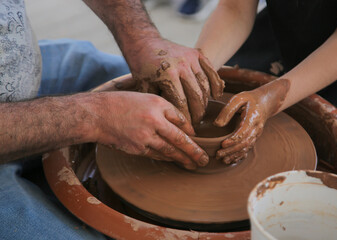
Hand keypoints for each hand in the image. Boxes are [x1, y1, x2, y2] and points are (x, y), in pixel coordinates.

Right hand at [92, 91, 208, 169]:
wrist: (96, 114)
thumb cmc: (119, 103)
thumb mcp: (144, 98)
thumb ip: (163, 109)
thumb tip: (182, 125)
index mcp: (157, 104)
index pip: (181, 118)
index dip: (190, 130)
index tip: (196, 137)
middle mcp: (154, 120)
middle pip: (180, 139)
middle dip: (194, 151)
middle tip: (205, 160)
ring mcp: (145, 136)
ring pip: (170, 151)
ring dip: (183, 159)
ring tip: (193, 165)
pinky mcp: (137, 148)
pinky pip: (156, 155)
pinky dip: (166, 158)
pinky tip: (173, 161)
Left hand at [126, 37, 223, 123]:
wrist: (144, 42)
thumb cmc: (142, 69)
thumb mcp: (144, 87)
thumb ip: (157, 103)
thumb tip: (169, 122)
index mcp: (168, 75)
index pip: (182, 103)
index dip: (186, 117)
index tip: (186, 127)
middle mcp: (181, 65)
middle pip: (196, 96)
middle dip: (198, 113)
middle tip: (196, 123)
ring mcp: (190, 58)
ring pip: (205, 85)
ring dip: (205, 101)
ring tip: (201, 112)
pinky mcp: (196, 53)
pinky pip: (211, 71)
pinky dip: (216, 84)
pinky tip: (216, 96)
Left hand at [214, 79, 289, 163]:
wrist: (265, 102)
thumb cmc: (249, 99)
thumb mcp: (238, 98)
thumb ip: (228, 110)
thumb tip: (217, 124)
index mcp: (253, 118)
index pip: (243, 132)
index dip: (233, 140)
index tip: (222, 144)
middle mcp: (256, 129)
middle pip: (244, 143)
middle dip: (231, 151)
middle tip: (218, 154)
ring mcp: (256, 135)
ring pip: (246, 148)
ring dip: (234, 155)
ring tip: (223, 160)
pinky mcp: (254, 138)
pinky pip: (248, 149)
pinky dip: (239, 156)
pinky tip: (231, 160)